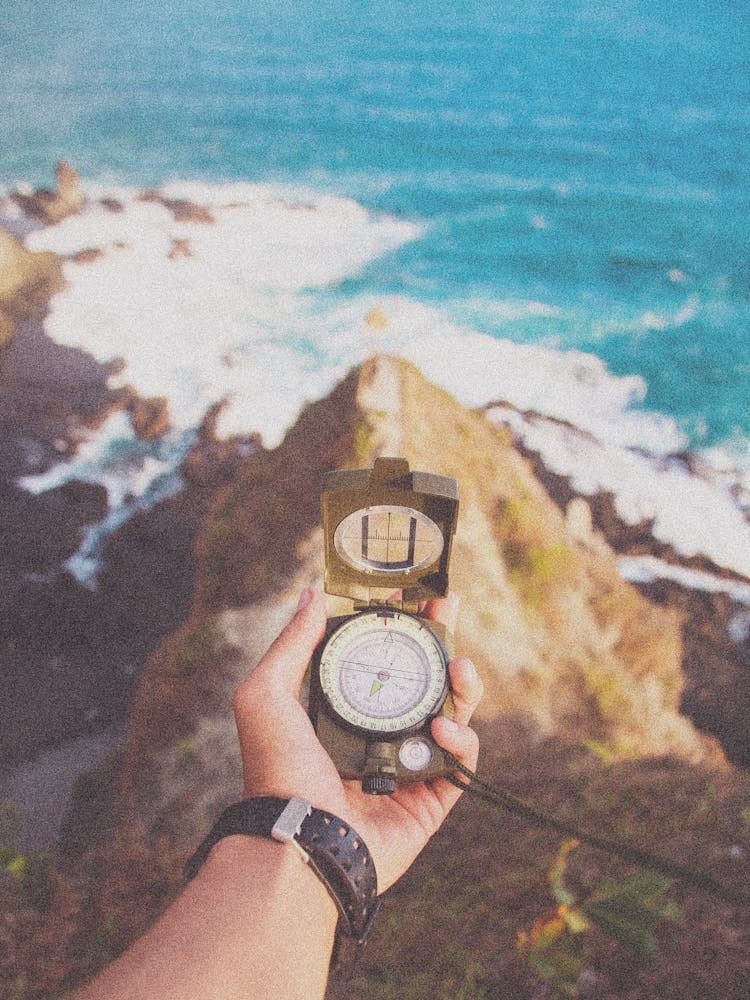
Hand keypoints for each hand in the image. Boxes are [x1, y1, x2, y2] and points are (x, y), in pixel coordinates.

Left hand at [232, 588, 481, 891]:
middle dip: (440, 640)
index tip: (410, 592)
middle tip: (450, 606)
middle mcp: (376, 735)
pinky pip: (461, 764)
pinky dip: (462, 741)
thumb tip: (314, 595)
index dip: (397, 623)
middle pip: (422, 678)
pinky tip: (443, 729)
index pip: (378, 656)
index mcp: (341, 710)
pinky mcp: (429, 803)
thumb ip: (292, 644)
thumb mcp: (267, 694)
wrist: (298, 840)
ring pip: (451, 715)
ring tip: (461, 665)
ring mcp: (405, 769)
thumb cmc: (275, 768)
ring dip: (463, 685)